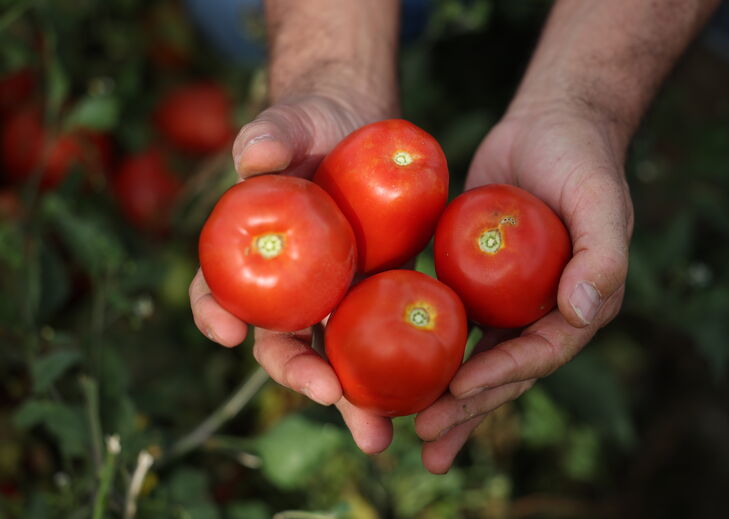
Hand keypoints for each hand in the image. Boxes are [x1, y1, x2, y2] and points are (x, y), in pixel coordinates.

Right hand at [189, 93, 396, 454]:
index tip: (224, 331)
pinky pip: (389, 339)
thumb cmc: (314, 123)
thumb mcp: (293, 121)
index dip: (213, 311)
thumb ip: (271, 134)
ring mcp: (336, 298)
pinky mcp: (380, 296)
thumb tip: (254, 155)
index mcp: (252, 256)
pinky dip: (402, 374)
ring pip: (338, 358)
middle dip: (300, 375)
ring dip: (355, 401)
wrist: (361, 130)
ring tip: (378, 435)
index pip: (217, 290)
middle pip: (283, 343)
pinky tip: (427, 397)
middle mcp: (289, 289)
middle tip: (326, 394)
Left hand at [414, 104, 633, 472]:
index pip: (539, 353)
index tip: (458, 391)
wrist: (550, 124)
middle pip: (502, 370)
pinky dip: (423, 346)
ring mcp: (507, 300)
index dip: (501, 376)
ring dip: (444, 396)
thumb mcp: (600, 199)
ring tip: (409, 429)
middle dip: (467, 407)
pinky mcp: (475, 281)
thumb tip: (582, 313)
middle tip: (425, 437)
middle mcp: (543, 313)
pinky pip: (447, 319)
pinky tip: (389, 369)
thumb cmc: (581, 159)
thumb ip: (603, 256)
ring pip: (471, 356)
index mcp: (579, 306)